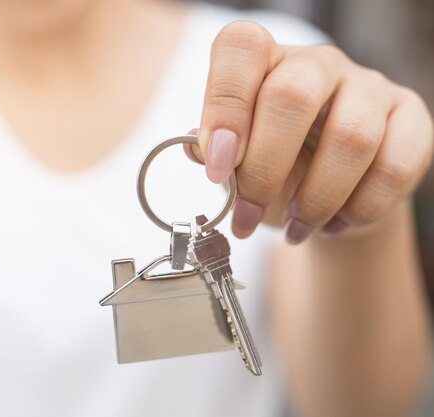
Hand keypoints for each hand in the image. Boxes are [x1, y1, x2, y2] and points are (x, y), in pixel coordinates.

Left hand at [185, 21, 432, 243]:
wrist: (334, 194)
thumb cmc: (277, 169)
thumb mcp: (237, 161)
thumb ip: (214, 151)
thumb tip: (195, 147)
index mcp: (265, 62)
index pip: (240, 49)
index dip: (224, 105)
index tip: (218, 167)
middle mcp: (317, 64)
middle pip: (292, 95)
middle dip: (264, 170)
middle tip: (247, 215)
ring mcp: (369, 86)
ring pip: (351, 136)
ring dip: (316, 198)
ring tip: (297, 227)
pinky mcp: (410, 119)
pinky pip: (394, 165)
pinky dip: (360, 208)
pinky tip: (335, 223)